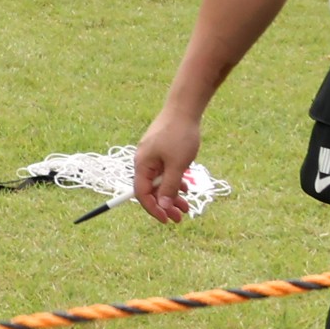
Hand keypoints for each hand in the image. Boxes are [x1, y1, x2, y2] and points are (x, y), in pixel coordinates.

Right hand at [130, 104, 204, 222]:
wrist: (184, 109)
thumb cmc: (179, 135)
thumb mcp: (177, 166)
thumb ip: (169, 187)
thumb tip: (163, 206)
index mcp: (142, 165)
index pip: (142, 194)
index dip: (153, 209)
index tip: (167, 220)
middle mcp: (144, 162)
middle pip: (151, 190)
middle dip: (165, 205)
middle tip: (180, 218)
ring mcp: (153, 156)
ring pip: (160, 182)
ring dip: (172, 196)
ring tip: (187, 207)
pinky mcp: (161, 151)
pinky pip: (165, 172)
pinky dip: (174, 182)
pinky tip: (185, 189)